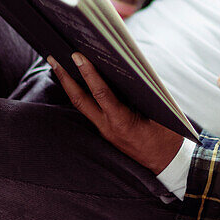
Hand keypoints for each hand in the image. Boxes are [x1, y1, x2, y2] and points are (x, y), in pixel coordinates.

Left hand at [49, 54, 182, 174]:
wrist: (166, 163)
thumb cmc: (167, 137)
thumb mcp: (159, 113)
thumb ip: (143, 93)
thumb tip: (130, 70)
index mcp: (122, 122)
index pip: (101, 93)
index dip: (88, 73)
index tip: (77, 56)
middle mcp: (108, 127)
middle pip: (79, 100)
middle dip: (64, 78)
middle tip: (53, 58)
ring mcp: (104, 130)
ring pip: (81, 105)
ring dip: (68, 85)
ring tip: (58, 66)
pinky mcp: (105, 131)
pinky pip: (89, 110)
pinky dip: (81, 94)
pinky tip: (76, 83)